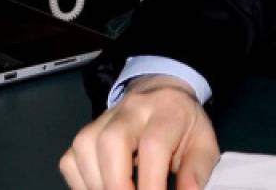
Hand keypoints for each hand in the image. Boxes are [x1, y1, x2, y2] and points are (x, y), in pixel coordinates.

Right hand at [60, 74, 219, 189]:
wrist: (162, 95)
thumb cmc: (184, 125)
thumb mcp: (203, 144)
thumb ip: (196, 172)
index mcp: (165, 111)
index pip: (153, 145)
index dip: (151, 182)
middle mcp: (131, 110)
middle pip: (111, 141)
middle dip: (117, 184)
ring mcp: (103, 118)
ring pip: (85, 149)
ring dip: (98, 185)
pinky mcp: (86, 132)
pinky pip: (72, 160)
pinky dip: (81, 184)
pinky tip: (102, 189)